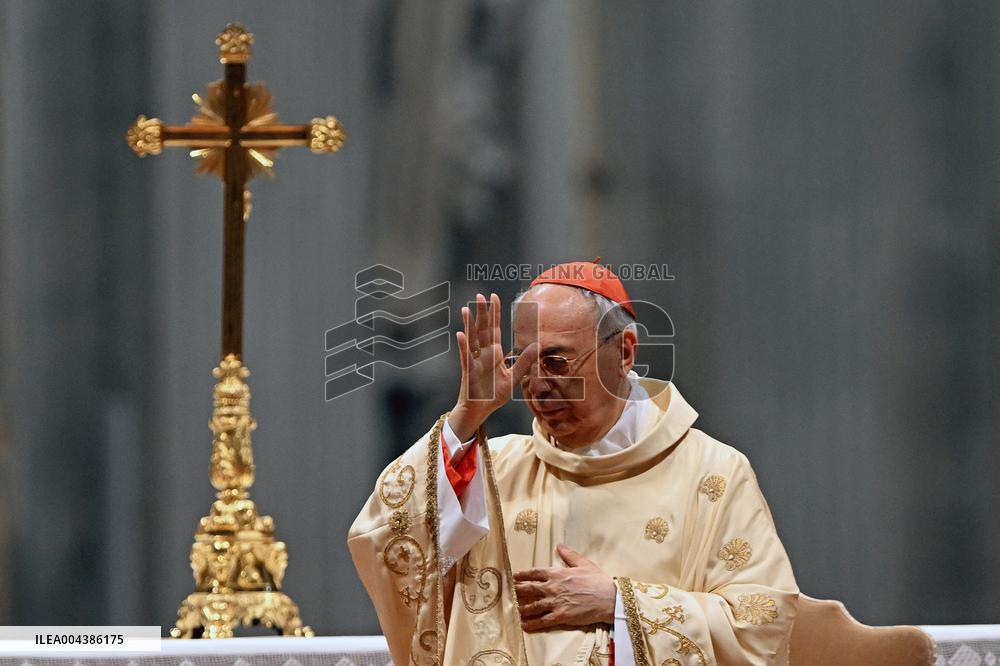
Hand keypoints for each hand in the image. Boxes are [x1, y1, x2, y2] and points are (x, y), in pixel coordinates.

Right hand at [449, 293, 537, 440]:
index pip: (494, 329)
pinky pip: (466, 357)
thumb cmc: (494, 395)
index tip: (494, 297)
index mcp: (494, 354)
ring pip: (471, 339)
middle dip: (482, 313)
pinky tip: (461, 334)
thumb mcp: (513, 378)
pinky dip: (463, 346)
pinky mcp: (468, 372)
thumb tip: (537, 346)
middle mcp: (483, 354)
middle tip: (480, 295)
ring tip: (466, 309)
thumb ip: (524, 362)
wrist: (480, 410)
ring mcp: (474, 361)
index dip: (495, 313)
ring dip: (469, 324)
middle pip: (482, 329)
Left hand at [513, 544, 616, 630]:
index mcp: (557, 573)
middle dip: (518, 591)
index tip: (514, 576)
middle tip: (510, 593)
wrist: (608, 598)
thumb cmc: (597, 580)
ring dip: (522, 608)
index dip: (523, 575)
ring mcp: (555, 602)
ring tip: (515, 610)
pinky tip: (525, 625)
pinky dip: (532, 623)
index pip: (535, 573)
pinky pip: (542, 620)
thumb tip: (559, 545)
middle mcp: (552, 587)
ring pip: (533, 606)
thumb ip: (569, 555)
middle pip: (530, 589)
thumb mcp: (583, 563)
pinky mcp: (560, 616)